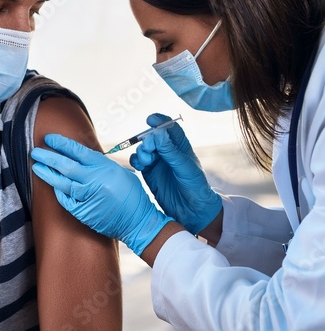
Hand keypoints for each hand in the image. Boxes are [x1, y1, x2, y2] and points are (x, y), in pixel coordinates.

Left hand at [31, 134, 172, 255]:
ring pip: (61, 182)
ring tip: (36, 167)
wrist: (137, 220)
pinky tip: (52, 186)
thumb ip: (99, 163)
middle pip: (65, 165)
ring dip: (47, 174)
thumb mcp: (118, 170)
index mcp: (103, 167)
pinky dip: (58, 192)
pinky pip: (66, 200)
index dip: (61, 143)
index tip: (49, 138)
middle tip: (36, 151)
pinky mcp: (83, 212)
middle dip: (48, 157)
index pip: (77, 151)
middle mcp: (93, 180)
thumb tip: (80, 156)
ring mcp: (87, 197)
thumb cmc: (131, 194)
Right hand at [130, 114, 221, 234]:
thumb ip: (170, 151)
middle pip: (153, 138)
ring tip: (146, 161)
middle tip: (149, 148)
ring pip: (144, 149)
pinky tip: (139, 166)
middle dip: (148, 140)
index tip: (151, 120)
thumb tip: (159, 133)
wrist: (193, 213)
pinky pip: (138, 162)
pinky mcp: (149, 173)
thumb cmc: (196, 188)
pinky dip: (135, 161)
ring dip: (142, 152)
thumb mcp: (185, 168)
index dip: (160, 121)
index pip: (169, 128)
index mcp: (180, 147)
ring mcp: (157, 162)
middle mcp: (167, 152)